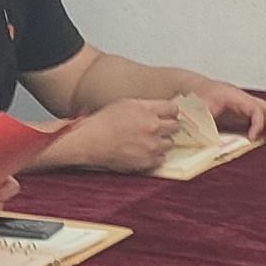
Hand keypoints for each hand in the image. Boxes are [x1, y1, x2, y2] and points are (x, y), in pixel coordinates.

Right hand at [53, 96, 186, 173]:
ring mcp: (151, 146)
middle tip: (159, 128)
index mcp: (147, 110)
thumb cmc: (103, 122)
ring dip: (162, 142)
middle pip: (176, 126)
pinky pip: (161, 158)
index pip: (174, 109)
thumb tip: (161, 110)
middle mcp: (153, 127)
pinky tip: (143, 151)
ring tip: (148, 141)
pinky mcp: (148, 162)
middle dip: (169, 126)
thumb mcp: (126, 104)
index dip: (170, 112)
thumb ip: (147, 106)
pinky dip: (155, 156)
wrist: (90, 142)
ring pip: (170, 143)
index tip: (167, 115)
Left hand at [193, 79, 265, 145]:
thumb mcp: (199, 108)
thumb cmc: (199, 96)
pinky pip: (263, 115)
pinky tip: (261, 138)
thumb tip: (208, 139)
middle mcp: (245, 99)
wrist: (198, 89)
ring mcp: (247, 103)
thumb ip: (205, 122)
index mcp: (235, 96)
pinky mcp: (246, 110)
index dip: (257, 124)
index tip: (252, 138)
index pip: (255, 109)